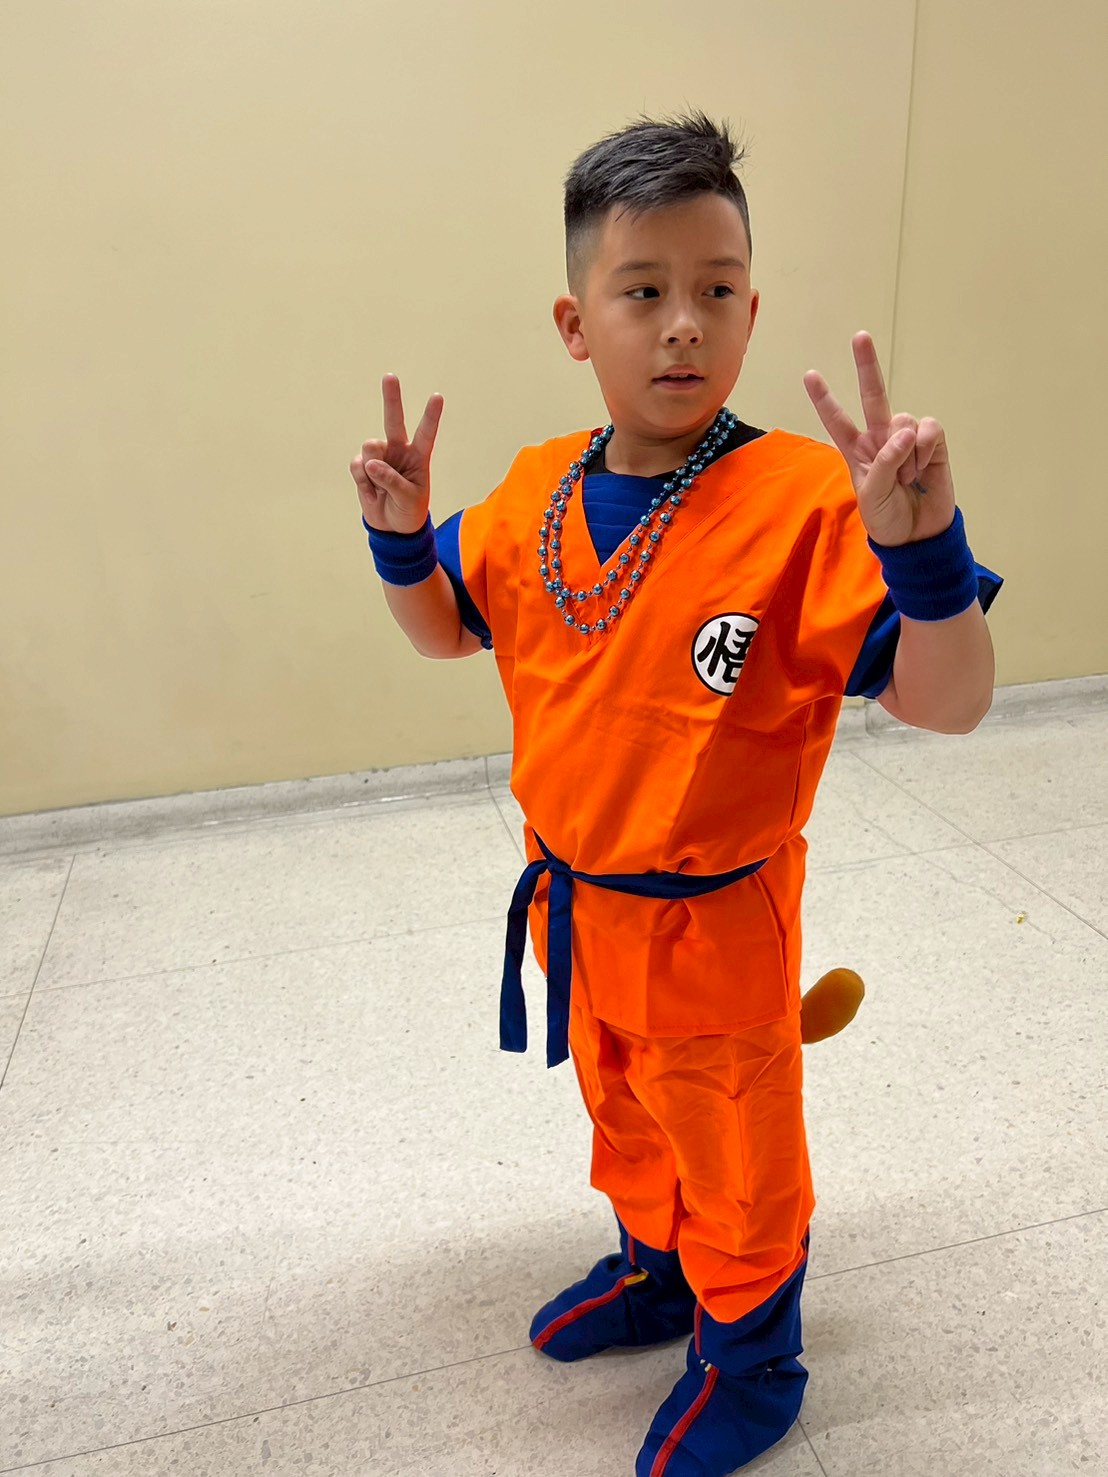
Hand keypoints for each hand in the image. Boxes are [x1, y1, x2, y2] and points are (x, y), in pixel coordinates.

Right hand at [350, 375, 443, 534]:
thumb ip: (392, 480)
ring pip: (371, 448)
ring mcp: (380, 457)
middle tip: (390, 376)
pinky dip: (362, 482)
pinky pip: (357, 466)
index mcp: (418, 456)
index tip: (437, 396)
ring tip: (380, 488)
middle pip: (393, 420)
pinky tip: (371, 493)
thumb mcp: (408, 498)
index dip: (431, 416)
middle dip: (391, 398)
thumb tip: (370, 462)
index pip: (426, 433)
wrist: (392, 527)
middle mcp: (399, 450)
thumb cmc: (409, 510)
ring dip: (372, 469)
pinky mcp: (362, 467)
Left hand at [803, 332, 955, 546]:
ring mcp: (907, 438)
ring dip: (905, 455)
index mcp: (857, 451)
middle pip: (873, 395)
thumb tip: (905, 431)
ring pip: (903, 421)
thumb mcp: (872, 496)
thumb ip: (884, 463)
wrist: (919, 535)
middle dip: (867, 365)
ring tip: (906, 480)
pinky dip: (924, 449)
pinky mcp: (932, 443)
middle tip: (860, 336)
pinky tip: (922, 469)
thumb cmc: (888, 518)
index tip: (810, 375)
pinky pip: (927, 429)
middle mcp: (880, 438)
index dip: (825, 399)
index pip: (837, 421)